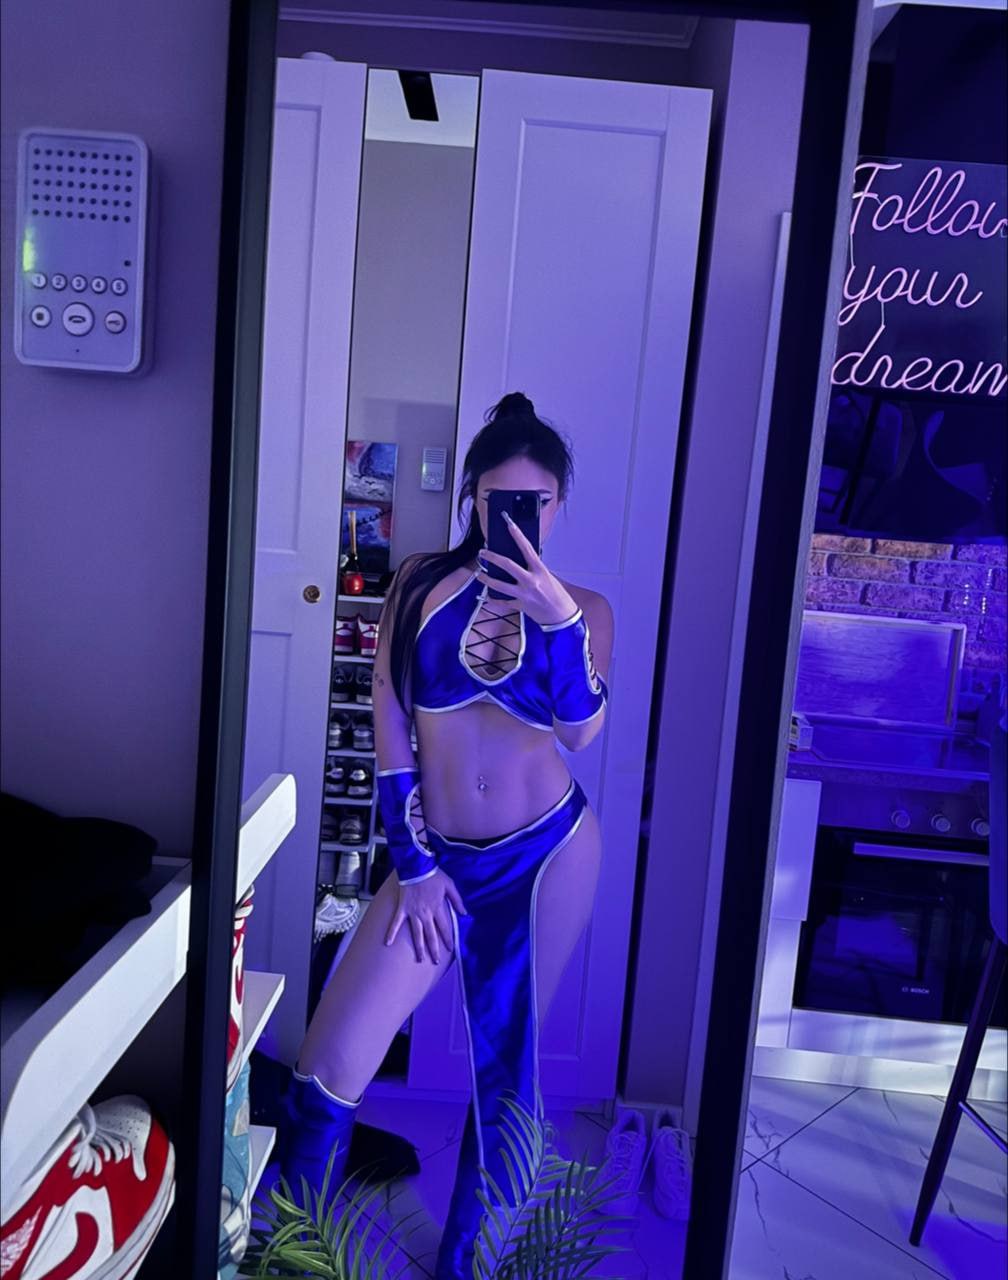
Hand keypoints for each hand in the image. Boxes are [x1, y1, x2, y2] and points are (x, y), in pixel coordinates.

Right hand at [386, 868, 467, 964]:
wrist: (416, 867)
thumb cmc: (433, 875)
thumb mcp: (450, 886)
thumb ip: (457, 900)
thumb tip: (464, 913)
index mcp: (437, 908)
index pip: (444, 928)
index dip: (448, 939)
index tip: (450, 949)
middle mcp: (425, 914)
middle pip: (431, 936)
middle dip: (434, 949)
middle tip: (435, 961)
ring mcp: (413, 913)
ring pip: (417, 934)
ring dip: (419, 947)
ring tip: (420, 959)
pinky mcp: (402, 909)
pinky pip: (396, 923)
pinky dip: (391, 933)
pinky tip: (388, 943)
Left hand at [476, 511, 578, 626]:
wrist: (561, 616)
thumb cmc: (557, 595)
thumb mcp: (547, 576)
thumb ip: (533, 569)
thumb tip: (519, 561)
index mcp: (540, 570)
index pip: (526, 548)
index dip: (517, 535)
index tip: (509, 525)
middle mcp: (531, 581)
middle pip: (507, 565)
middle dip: (492, 557)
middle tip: (482, 553)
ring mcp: (524, 594)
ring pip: (499, 585)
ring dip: (486, 579)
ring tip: (479, 575)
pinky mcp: (520, 605)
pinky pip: (503, 602)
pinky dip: (495, 600)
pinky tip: (488, 597)